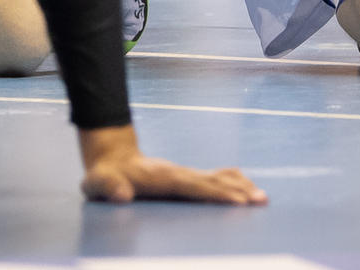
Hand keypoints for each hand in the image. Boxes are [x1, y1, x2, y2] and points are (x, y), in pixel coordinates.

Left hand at [79, 126, 265, 204]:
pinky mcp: (186, 178)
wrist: (112, 157)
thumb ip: (108, 188)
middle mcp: (178, 173)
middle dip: (237, 192)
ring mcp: (184, 174)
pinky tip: (247, 190)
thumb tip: (121, 195)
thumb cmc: (105, 176)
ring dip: (240, 187)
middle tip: (260, 201)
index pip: (193, 186)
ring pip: (218, 178)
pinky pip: (215, 179)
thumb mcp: (97, 183)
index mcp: (162, 178)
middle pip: (213, 182)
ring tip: (262, 198)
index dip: (214, 193)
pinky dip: (233, 183)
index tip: (236, 201)